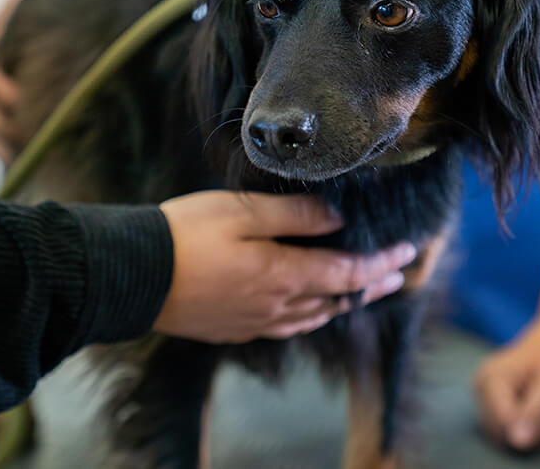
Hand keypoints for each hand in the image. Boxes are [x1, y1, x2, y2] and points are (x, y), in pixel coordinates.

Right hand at [156, 191, 416, 342]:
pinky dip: (311, 317)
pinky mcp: (234, 328)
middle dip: (373, 285)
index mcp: (284, 274)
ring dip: (345, 303)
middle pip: (338, 299)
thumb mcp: (243, 211)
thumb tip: (338, 221)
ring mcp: (255, 321)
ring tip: (364, 293)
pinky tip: (311, 313)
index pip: (348, 273)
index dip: (381, 262)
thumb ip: (295, 215)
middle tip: (400, 275)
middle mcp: (276, 306)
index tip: (408, 250)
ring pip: (314, 317)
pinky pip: (287, 327)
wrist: (131, 274)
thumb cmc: (185, 234)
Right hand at [474, 316, 539, 449]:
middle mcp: (480, 386)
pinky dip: (537, 424)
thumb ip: (535, 413)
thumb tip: (517, 444)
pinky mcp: (492, 401)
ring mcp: (484, 394)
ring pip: (511, 436)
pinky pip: (513, 429)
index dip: (537, 427)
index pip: (506, 426)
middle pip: (507, 434)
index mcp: (491, 378)